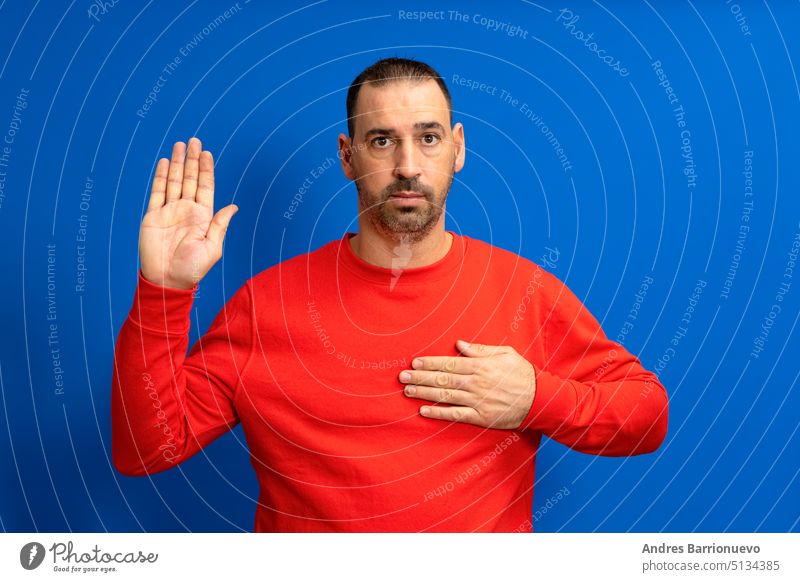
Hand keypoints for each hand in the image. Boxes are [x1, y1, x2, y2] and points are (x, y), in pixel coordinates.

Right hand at [139, 137, 237, 288]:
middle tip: (194, 140)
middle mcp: (187, 210)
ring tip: (180, 145)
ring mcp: (170, 211)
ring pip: (174, 181)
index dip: (206, 170)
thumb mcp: (212, 248)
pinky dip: (160, 176)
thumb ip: (220, 225)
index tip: (207, 153)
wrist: (167, 280)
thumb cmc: (193, 269)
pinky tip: (164, 162)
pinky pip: (157, 192)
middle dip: (193, 160)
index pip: (205, 187)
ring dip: (177, 163)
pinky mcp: (153, 216)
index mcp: (203, 217)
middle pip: (190, 179)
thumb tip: (234, 206)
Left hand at [398, 340, 536, 428]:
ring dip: (424, 393)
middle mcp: (476, 383)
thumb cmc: (522, 374)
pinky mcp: (480, 417)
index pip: (449, 363)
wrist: (540, 400)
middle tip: (402, 377)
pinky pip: (455, 415)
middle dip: (420, 377)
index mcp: (480, 366)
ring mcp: (477, 401)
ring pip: (445, 396)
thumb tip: (460, 344)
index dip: (430, 363)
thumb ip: (481, 350)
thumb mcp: (505, 353)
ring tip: (407, 391)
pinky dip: (438, 413)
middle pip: (442, 379)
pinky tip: (423, 411)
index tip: (414, 362)